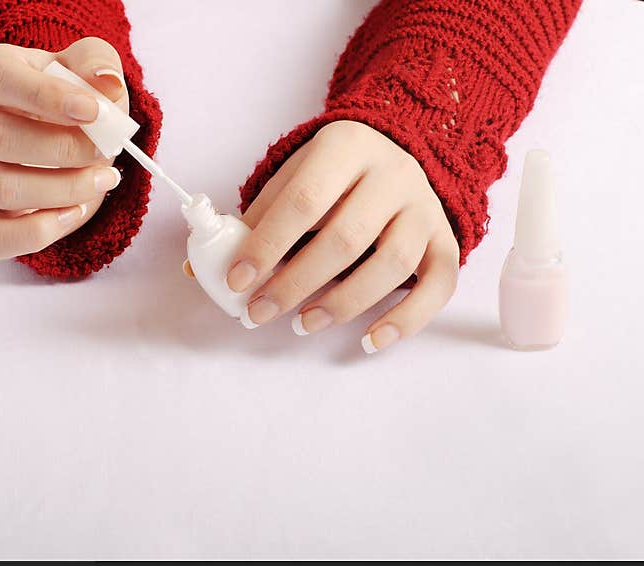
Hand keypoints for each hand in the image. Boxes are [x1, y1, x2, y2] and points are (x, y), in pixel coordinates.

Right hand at [0, 39, 127, 258]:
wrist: (68, 142)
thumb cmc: (74, 101)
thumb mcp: (89, 71)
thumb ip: (98, 63)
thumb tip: (107, 82)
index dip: (46, 97)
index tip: (93, 111)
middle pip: (0, 139)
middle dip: (64, 149)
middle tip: (105, 149)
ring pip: (2, 189)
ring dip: (63, 189)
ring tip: (103, 179)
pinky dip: (41, 231)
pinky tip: (75, 211)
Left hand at [227, 121, 459, 352]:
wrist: (398, 148)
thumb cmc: (331, 175)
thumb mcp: (292, 179)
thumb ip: (253, 221)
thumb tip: (198, 268)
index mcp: (344, 148)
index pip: (303, 201)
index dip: (267, 246)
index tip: (236, 283)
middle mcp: (392, 175)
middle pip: (346, 239)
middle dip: (296, 284)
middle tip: (260, 314)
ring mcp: (424, 208)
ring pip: (392, 265)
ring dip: (343, 304)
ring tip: (303, 325)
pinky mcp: (445, 239)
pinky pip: (439, 284)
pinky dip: (407, 319)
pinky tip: (371, 341)